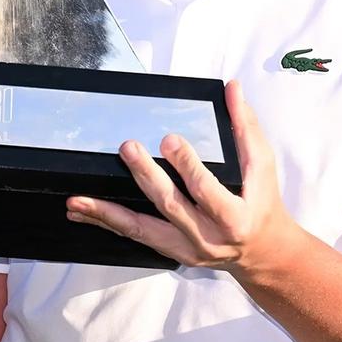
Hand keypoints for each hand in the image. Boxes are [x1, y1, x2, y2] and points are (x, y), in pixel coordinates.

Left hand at [65, 80, 302, 275]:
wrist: (262, 252)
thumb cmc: (262, 203)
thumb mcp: (262, 166)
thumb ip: (245, 126)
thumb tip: (232, 89)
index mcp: (234, 217)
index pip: (206, 190)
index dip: (187, 165)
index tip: (168, 139)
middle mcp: (207, 238)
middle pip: (171, 206)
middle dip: (147, 177)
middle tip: (128, 148)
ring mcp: (185, 248)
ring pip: (142, 230)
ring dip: (107, 213)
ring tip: (78, 200)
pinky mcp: (170, 251)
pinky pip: (135, 235)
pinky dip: (106, 222)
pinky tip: (81, 212)